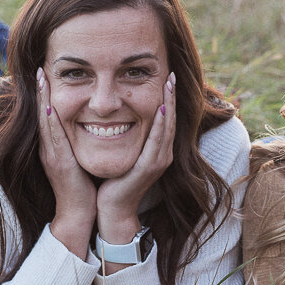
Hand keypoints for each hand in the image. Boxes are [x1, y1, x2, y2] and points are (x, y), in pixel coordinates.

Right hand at [36, 68, 97, 257]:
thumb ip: (80, 144)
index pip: (48, 114)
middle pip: (42, 113)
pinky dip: (50, 120)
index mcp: (55, 146)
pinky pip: (53, 137)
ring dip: (42, 98)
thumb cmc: (84, 188)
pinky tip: (49, 104)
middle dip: (39, 90)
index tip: (44, 74)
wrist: (79, 214)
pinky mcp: (59, 163)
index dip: (44, 94)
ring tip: (40, 77)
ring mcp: (52, 155)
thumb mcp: (79, 160)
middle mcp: (49, 148)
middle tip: (38, 68)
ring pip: (44, 121)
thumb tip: (91, 126)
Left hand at [96, 72, 176, 241]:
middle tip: (171, 74)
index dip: (167, 99)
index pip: (165, 119)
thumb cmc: (114, 182)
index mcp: (157, 151)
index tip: (166, 78)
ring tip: (169, 84)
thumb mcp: (124, 154)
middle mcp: (163, 155)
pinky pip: (158, 140)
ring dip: (169, 104)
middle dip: (171, 96)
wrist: (112, 209)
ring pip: (168, 127)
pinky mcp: (150, 167)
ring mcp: (159, 161)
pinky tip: (160, 108)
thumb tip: (121, 117)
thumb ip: (128, 138)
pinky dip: (161, 123)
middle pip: (170, 119)